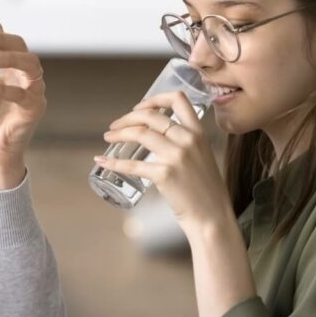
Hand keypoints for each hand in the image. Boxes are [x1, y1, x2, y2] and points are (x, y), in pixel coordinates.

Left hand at [0, 6, 45, 189]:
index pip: (2, 36)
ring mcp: (31, 90)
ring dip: (10, 58)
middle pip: (20, 45)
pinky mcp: (34, 109)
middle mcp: (22, 74)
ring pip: (31, 64)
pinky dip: (5, 88)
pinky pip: (24, 94)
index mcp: (6, 66)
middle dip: (1, 39)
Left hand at [94, 91, 233, 233]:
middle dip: (127, 118)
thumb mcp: (203, 157)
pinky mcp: (164, 174)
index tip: (139, 107)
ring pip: (139, 133)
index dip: (154, 98)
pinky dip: (113, 162)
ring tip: (108, 138)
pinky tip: (102, 162)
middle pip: (150, 115)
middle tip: (115, 126)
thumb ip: (186, 143)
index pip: (178, 100)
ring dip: (118, 133)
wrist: (212, 217)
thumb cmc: (206, 191)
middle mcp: (188, 139)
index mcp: (198, 133)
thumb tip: (160, 137)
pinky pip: (132, 164)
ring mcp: (176, 156)